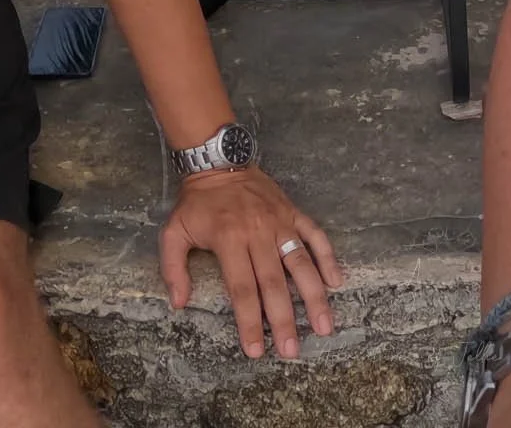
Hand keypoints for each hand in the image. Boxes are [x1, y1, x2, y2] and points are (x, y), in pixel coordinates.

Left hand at [159, 168, 343, 359]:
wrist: (219, 159)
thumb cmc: (196, 202)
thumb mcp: (173, 232)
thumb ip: (173, 268)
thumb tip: (179, 303)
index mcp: (229, 240)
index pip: (243, 289)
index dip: (250, 322)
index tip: (256, 350)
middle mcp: (259, 233)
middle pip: (275, 283)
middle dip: (285, 320)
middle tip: (292, 351)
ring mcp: (280, 222)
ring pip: (301, 263)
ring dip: (314, 296)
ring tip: (324, 326)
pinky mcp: (293, 212)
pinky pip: (315, 235)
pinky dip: (328, 257)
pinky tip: (337, 281)